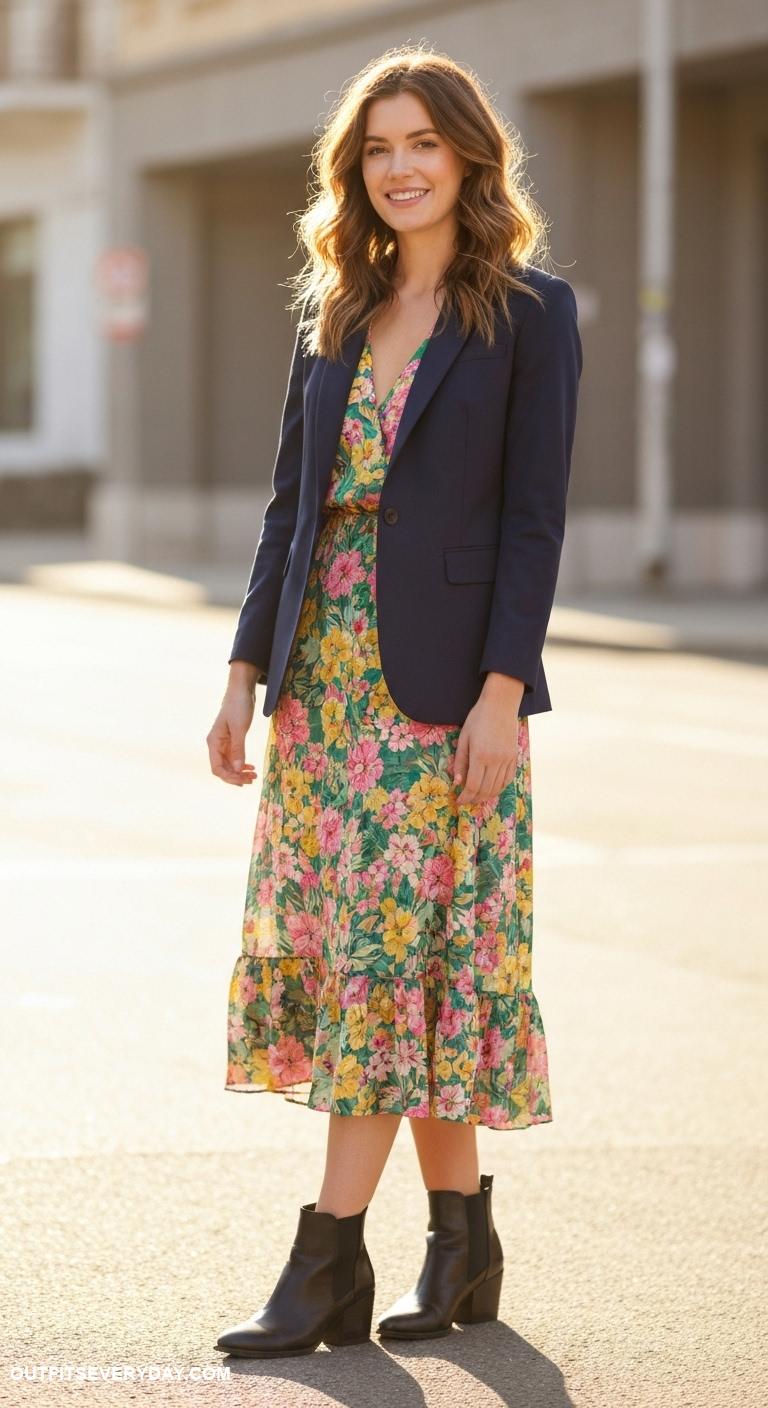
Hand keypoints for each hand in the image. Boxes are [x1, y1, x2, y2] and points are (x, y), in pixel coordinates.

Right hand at [207, 685, 257, 786]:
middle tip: (252, 779)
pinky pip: (234, 757)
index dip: (229, 777)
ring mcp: (223, 743)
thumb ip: (238, 749)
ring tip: (254, 776)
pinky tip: (250, 767)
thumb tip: (238, 769)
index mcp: (213, 742)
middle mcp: (216, 745)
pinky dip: (242, 764)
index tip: (243, 780)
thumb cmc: (238, 706)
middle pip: (223, 768)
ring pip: (229, 764)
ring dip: (240, 772)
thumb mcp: (239, 728)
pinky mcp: (231, 739)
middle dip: (236, 777)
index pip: (217, 768)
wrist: (241, 690)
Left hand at [453, 673, 523, 805]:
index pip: (473, 786)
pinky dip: (499, 788)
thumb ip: (460, 761)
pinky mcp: (514, 757)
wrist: (500, 704)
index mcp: (480, 755)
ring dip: (486, 796)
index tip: (458, 801)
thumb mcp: (463, 738)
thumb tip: (457, 782)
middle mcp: (495, 760)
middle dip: (474, 799)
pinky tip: (491, 789)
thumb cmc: (478, 718)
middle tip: (466, 800)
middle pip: (485, 790)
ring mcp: (507, 759)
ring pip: (497, 787)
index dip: (465, 797)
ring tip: (477, 796)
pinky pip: (507, 779)